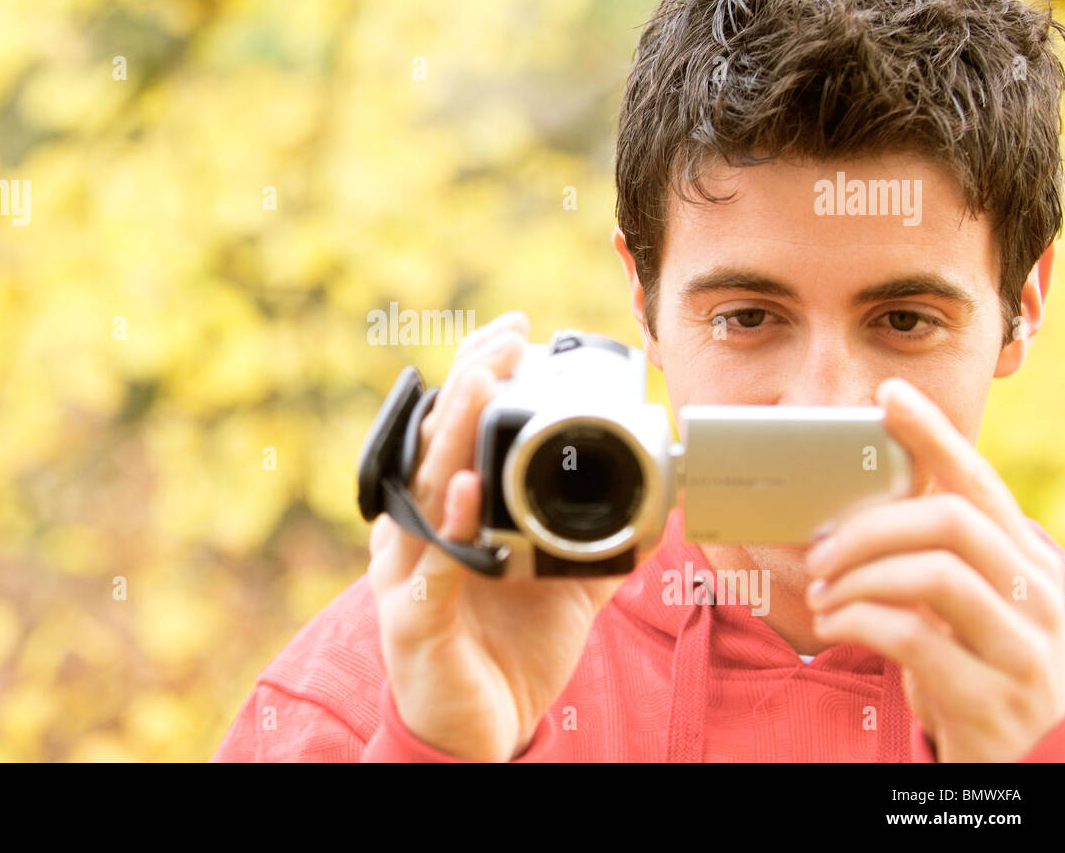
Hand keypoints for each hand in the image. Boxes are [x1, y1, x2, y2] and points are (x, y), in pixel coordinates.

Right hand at [367, 311, 636, 761]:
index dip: (478, 373)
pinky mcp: (412, 619)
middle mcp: (417, 530)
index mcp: (446, 513)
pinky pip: (430, 565)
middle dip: (468, 381)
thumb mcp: (566, 586)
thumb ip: (600, 542)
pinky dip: (451, 524)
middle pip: (432, 441)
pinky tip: (469, 489)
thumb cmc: (510, 651)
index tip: (515, 331)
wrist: (481, 732)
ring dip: (453, 431)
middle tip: (503, 337)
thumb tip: (657, 504)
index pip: (453, 427)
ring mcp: (407, 572)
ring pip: (423, 488)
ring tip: (481, 381)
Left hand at [805, 376, 1064, 761]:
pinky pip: (912, 635)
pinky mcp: (991, 697)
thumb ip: (927, 560)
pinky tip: (834, 623)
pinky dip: (857, 620)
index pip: (980, 483)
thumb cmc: (971, 668)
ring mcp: (1022, 650)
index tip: (888, 395)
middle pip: (951, 522)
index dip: (934, 435)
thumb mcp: (958, 608)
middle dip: (871, 526)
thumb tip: (847, 513)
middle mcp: (1037, 597)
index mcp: (1024, 563)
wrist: (1019, 764)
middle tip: (821, 548)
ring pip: (933, 575)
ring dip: (860, 576)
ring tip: (823, 591)